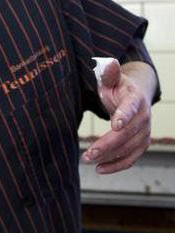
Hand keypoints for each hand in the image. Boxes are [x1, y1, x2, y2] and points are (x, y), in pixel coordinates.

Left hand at [81, 59, 151, 173]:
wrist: (134, 97)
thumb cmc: (117, 88)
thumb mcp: (111, 79)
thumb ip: (109, 74)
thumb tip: (110, 63)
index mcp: (136, 99)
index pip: (131, 108)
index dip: (124, 116)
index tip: (114, 125)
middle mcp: (144, 117)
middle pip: (127, 134)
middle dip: (108, 144)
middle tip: (88, 153)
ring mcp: (144, 132)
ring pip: (129, 148)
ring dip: (109, 156)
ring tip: (87, 160)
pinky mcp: (141, 144)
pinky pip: (131, 158)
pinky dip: (117, 165)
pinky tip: (100, 169)